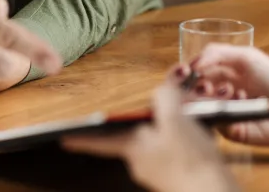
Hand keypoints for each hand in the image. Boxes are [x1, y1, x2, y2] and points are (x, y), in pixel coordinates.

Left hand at [62, 84, 237, 191]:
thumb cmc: (191, 161)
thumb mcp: (175, 119)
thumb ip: (163, 98)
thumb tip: (160, 92)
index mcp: (133, 147)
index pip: (100, 140)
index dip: (82, 137)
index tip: (63, 139)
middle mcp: (141, 162)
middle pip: (140, 132)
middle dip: (157, 116)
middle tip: (175, 105)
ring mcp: (159, 170)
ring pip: (162, 139)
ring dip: (177, 126)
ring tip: (195, 117)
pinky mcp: (178, 175)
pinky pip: (178, 150)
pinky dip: (190, 138)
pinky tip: (204, 135)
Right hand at [171, 44, 268, 146]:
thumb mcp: (246, 56)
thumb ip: (217, 53)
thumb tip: (193, 63)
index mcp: (218, 76)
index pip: (190, 75)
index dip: (182, 74)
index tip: (183, 71)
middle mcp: (216, 95)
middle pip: (188, 94)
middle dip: (191, 88)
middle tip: (204, 85)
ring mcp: (222, 114)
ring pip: (199, 110)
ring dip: (210, 98)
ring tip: (228, 91)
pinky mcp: (232, 131)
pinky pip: (216, 124)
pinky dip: (225, 111)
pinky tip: (241, 101)